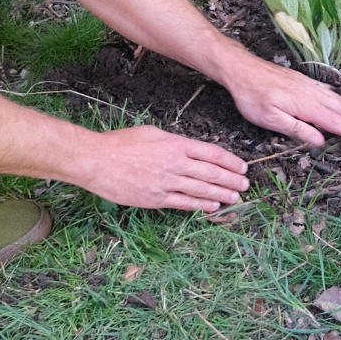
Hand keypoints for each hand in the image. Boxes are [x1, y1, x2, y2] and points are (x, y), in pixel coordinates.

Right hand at [72, 126, 249, 211]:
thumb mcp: (152, 133)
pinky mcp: (155, 198)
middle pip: (211, 173)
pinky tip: (213, 206)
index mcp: (175, 144)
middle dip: (231, 180)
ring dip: (222, 194)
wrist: (95, 160)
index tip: (241, 167)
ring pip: (201, 190)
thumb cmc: (120, 143)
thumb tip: (190, 150)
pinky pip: (183, 203)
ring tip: (235, 197)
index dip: (230, 162)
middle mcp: (174, 163)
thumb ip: (174, 142)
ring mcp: (165, 182)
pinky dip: (201, 205)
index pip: (211, 153)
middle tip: (245, 185)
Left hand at [224, 55, 340, 148]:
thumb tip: (320, 141)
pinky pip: (329, 91)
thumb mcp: (270, 119)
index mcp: (306, 106)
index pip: (336, 123)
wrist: (242, 69)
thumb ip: (297, 129)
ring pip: (338, 100)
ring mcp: (309, 85)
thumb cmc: (252, 96)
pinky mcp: (303, 80)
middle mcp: (312, 94)